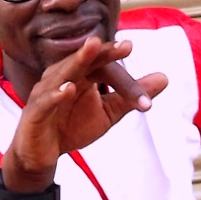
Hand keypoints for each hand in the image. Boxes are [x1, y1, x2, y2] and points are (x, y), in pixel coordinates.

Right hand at [0, 37, 166, 199]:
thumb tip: (165, 77)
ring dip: (77, 61)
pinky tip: (68, 88)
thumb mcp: (108, 112)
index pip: (99, 62)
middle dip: (100, 51)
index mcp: (79, 75)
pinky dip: (56, 94)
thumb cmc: (71, 126)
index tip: (130, 47)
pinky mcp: (34, 112)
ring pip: (62, 74)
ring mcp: (45, 93)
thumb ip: (131, 95)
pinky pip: (45, 101)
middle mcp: (61, 77)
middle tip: (121, 44)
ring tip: (92, 49)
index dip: (113, 55)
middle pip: (82, 61)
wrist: (42, 155)